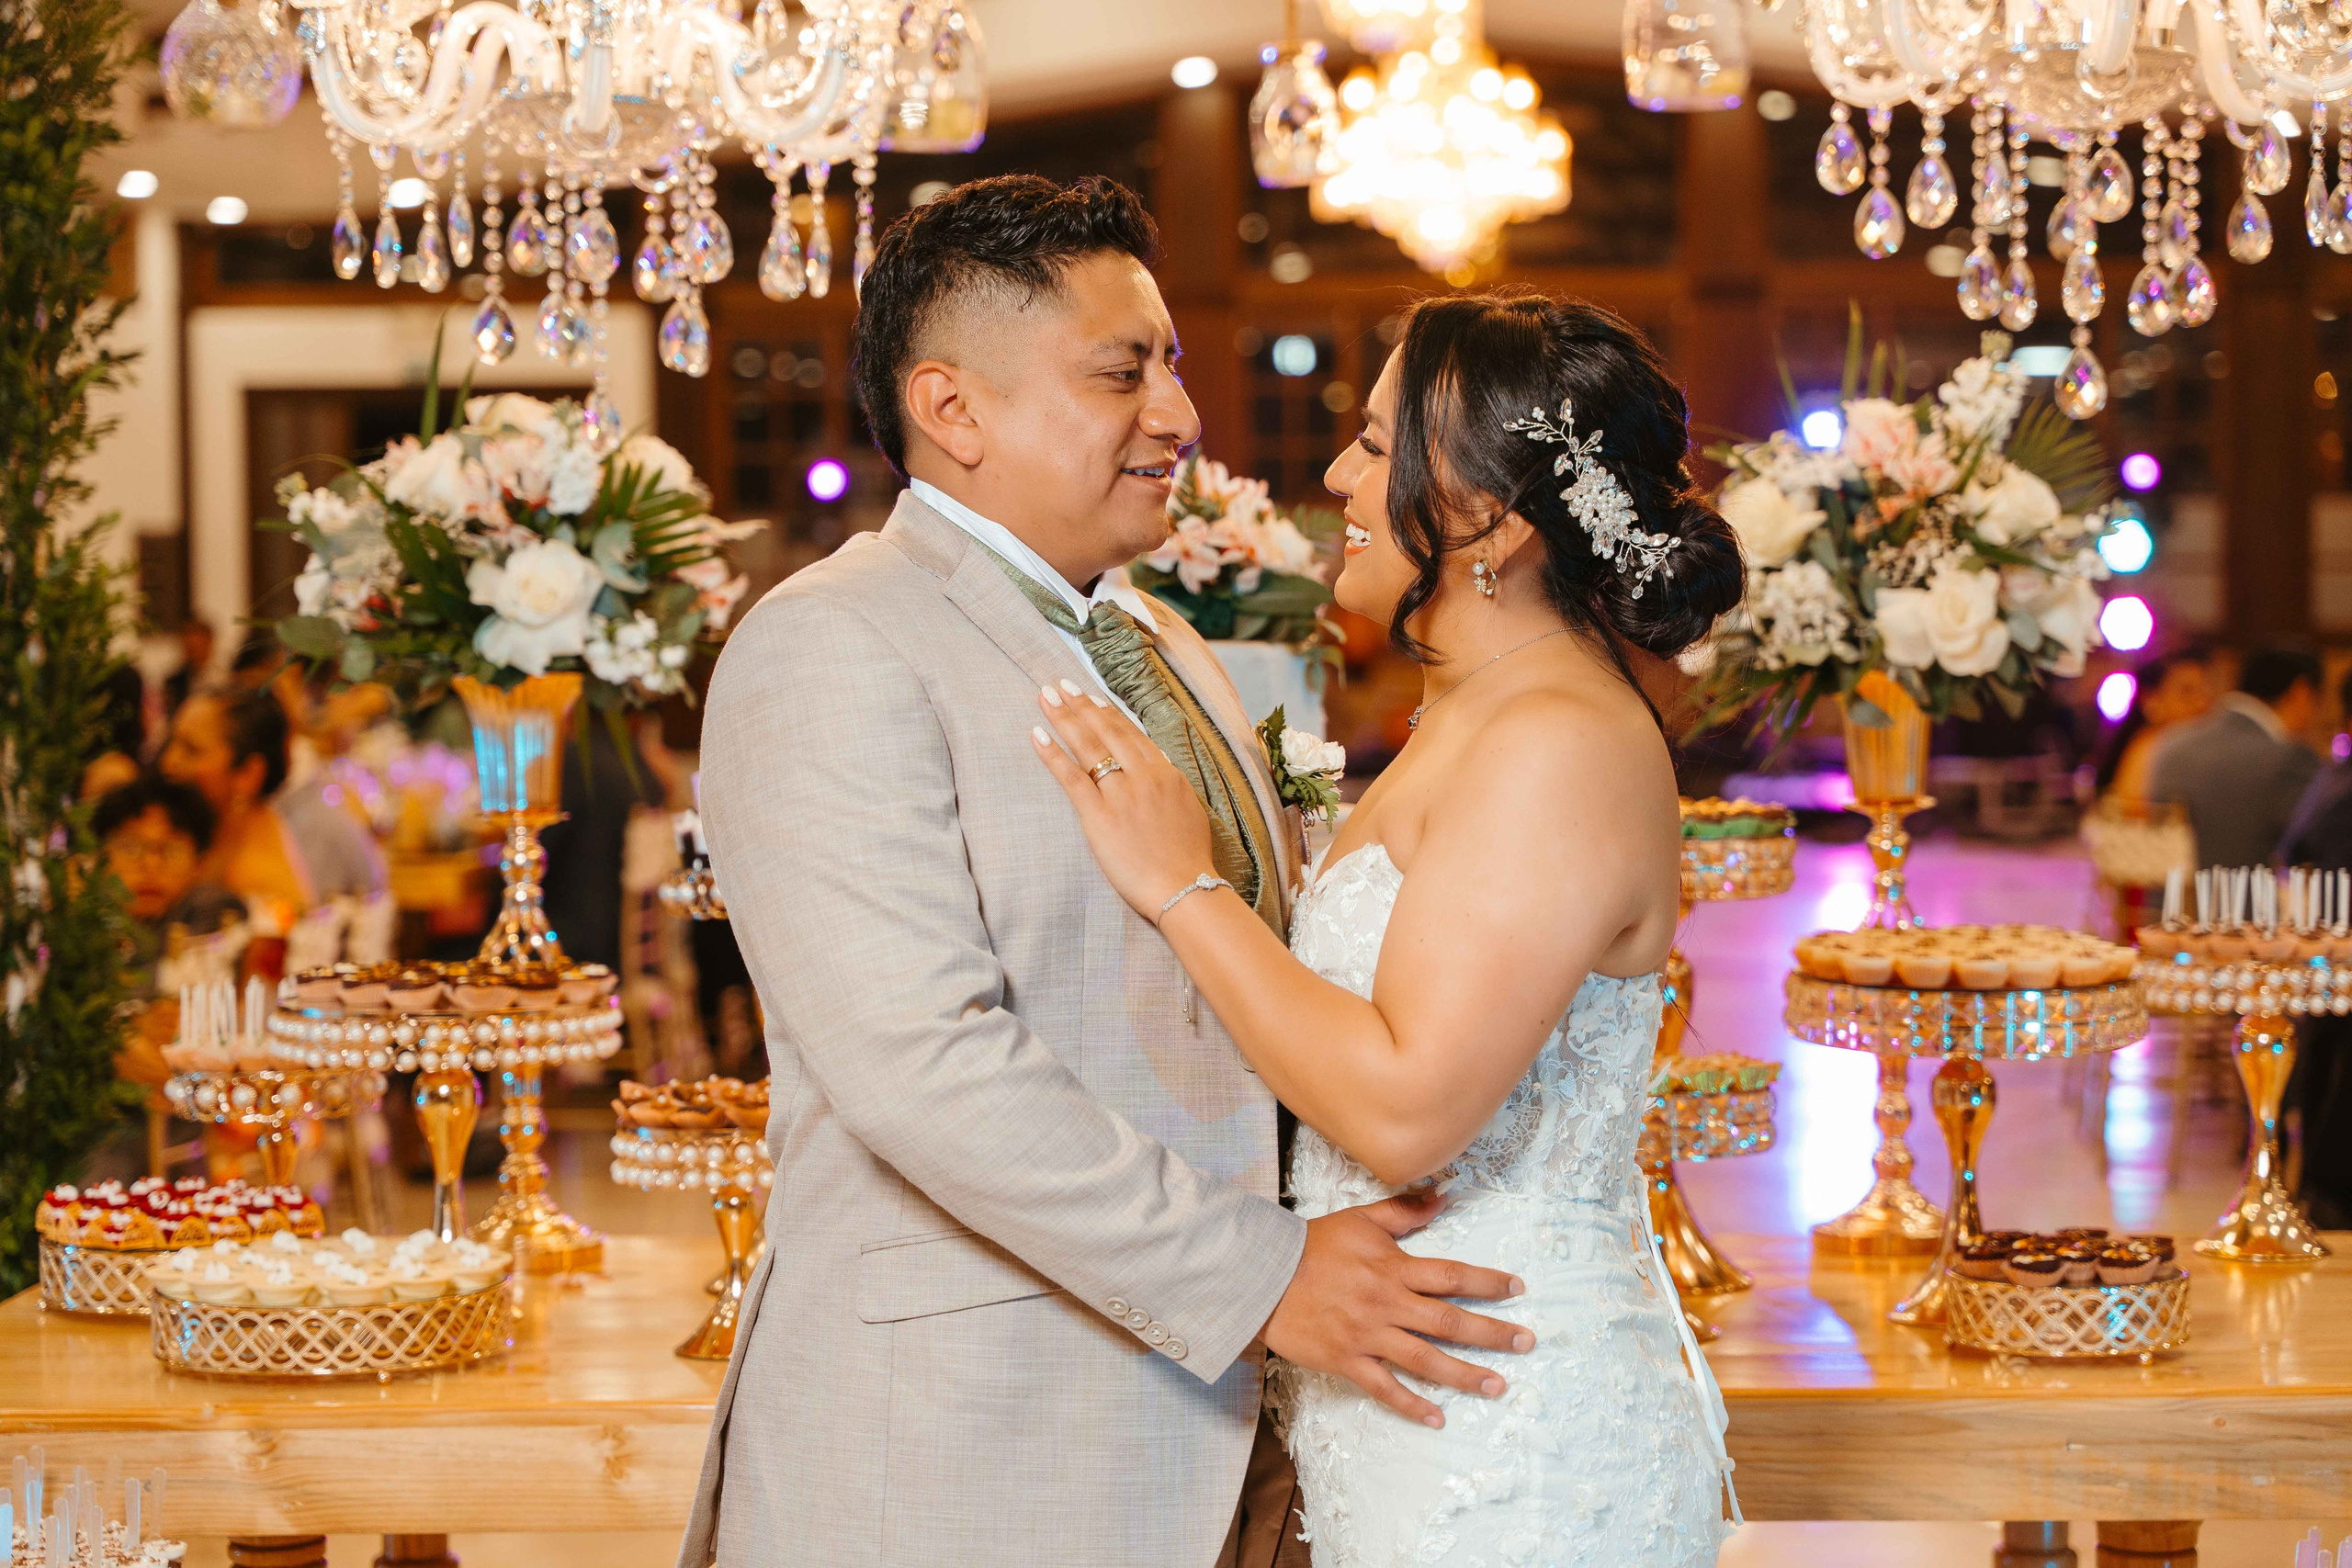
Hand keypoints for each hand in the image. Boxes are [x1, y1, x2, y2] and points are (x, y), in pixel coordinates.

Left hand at [1030, 680, 1218, 921]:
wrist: (1185, 889)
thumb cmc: (1189, 859)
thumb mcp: (1189, 811)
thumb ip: (1170, 786)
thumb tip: (1156, 764)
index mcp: (1167, 775)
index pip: (1132, 735)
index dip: (1109, 714)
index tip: (1092, 697)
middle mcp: (1143, 777)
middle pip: (1107, 731)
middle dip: (1081, 705)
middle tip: (1060, 685)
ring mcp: (1121, 795)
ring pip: (1089, 746)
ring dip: (1065, 717)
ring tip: (1046, 696)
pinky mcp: (1099, 816)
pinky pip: (1071, 777)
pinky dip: (1053, 753)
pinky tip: (1037, 734)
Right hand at [1261, 1189, 1532, 1428]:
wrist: (1262, 1275)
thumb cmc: (1313, 1245)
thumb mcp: (1360, 1220)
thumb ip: (1404, 1210)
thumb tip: (1444, 1195)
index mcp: (1393, 1268)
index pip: (1452, 1275)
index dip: (1488, 1282)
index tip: (1518, 1289)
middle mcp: (1387, 1303)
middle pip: (1449, 1321)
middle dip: (1492, 1333)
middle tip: (1527, 1342)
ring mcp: (1368, 1336)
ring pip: (1426, 1359)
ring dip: (1465, 1374)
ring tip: (1498, 1386)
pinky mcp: (1347, 1361)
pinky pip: (1384, 1388)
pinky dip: (1411, 1405)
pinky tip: (1437, 1418)